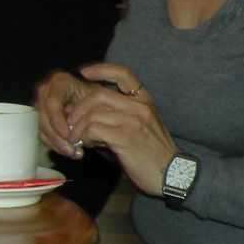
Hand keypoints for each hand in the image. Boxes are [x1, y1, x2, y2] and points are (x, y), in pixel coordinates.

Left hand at [44, 61, 181, 197]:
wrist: (173, 174)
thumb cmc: (154, 152)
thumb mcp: (144, 125)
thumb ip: (122, 113)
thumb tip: (91, 112)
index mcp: (145, 100)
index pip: (123, 73)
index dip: (101, 69)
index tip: (84, 72)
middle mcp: (139, 107)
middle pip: (98, 94)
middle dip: (78, 108)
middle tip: (70, 121)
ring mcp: (133, 121)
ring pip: (92, 114)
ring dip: (78, 127)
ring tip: (77, 138)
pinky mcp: (125, 138)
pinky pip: (94, 130)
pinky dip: (84, 137)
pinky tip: (86, 145)